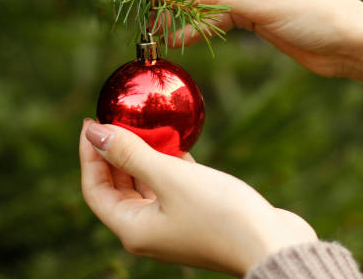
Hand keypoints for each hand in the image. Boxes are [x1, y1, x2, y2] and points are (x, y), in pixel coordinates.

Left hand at [79, 118, 317, 276]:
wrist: (273, 244)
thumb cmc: (220, 214)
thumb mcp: (170, 178)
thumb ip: (131, 154)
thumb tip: (94, 133)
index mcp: (133, 228)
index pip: (96, 188)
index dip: (90, 154)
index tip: (91, 121)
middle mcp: (148, 229)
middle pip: (118, 187)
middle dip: (114, 153)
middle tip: (115, 119)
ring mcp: (172, 224)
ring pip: (145, 185)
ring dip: (142, 156)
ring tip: (143, 126)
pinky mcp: (194, 216)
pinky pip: (170, 186)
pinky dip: (168, 165)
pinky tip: (175, 143)